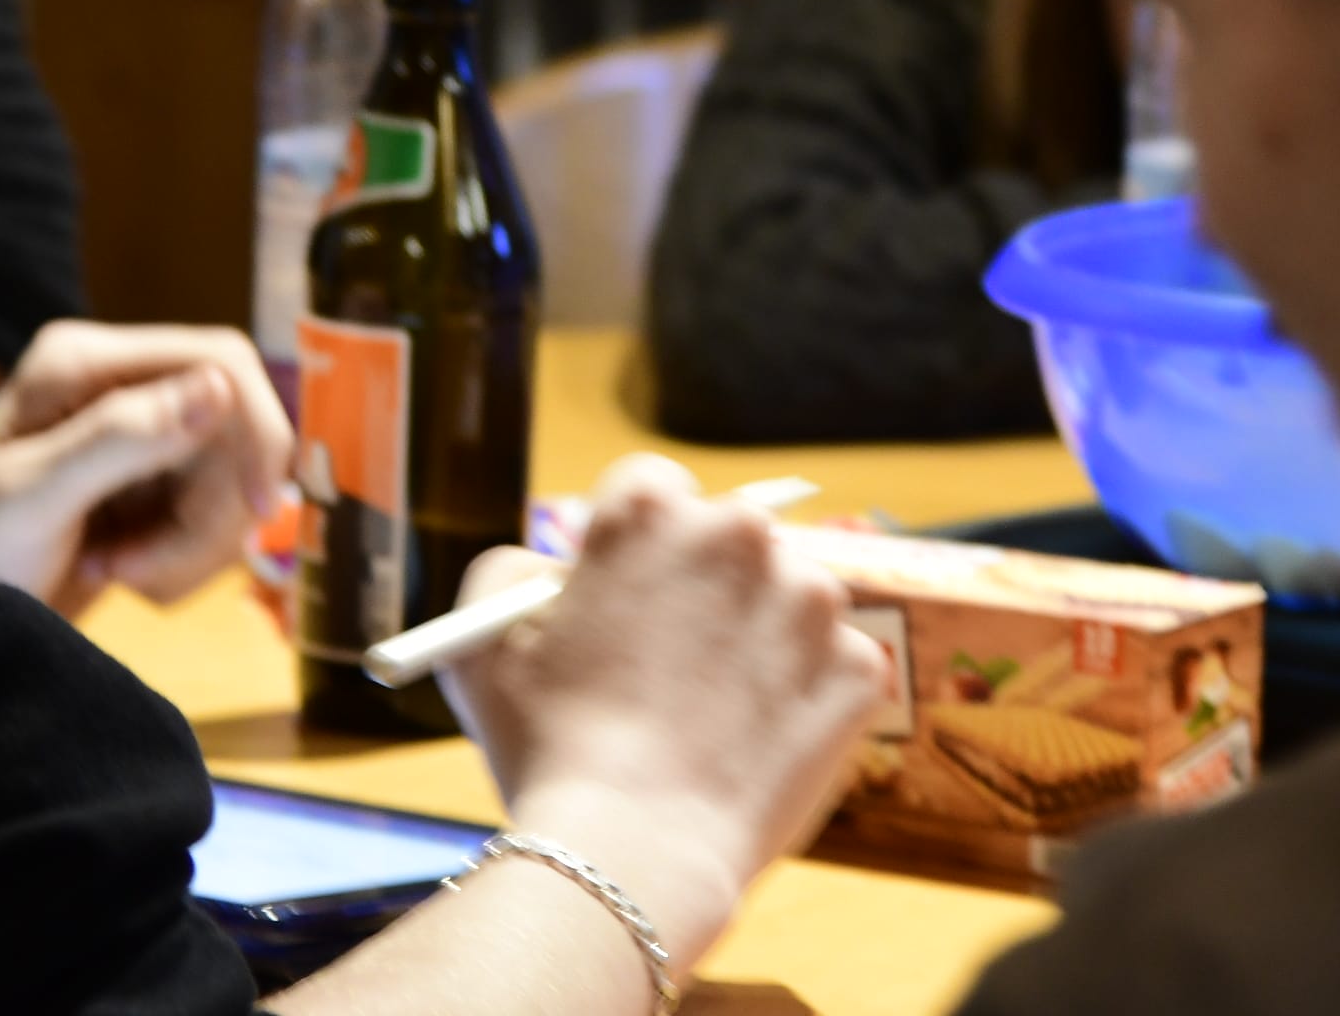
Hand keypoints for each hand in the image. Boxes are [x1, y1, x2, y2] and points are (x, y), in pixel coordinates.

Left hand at [0, 322, 292, 616]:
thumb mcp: (33, 495)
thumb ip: (121, 437)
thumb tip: (221, 387)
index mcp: (87, 361)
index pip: (220, 359)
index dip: (256, 428)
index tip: (259, 507)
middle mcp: (120, 384)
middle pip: (235, 433)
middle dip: (205, 513)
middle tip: (139, 570)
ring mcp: (138, 435)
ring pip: (229, 483)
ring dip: (187, 548)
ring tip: (115, 572)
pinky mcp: (150, 485)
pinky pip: (211, 518)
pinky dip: (179, 561)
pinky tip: (118, 572)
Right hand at [437, 455, 888, 965]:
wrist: (637, 852)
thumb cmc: (549, 749)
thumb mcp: (482, 644)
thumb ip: (505, 575)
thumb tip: (545, 565)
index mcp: (648, 510)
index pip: (653, 488)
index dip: (638, 545)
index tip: (635, 588)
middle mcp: (738, 533)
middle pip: (731, 537)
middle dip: (708, 586)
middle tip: (681, 656)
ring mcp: (809, 598)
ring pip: (790, 601)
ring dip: (762, 640)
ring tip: (716, 717)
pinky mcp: (857, 666)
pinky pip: (832, 669)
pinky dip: (803, 702)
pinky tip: (757, 748)